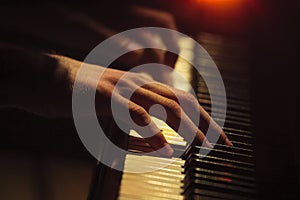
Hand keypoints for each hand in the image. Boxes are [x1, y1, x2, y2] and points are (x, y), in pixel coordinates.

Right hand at [66, 56, 232, 155]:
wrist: (51, 79)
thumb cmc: (85, 96)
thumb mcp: (117, 106)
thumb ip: (138, 119)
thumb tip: (159, 143)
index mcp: (142, 87)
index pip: (182, 99)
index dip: (202, 117)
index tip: (216, 136)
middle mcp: (138, 84)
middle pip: (182, 101)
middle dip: (204, 122)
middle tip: (221, 142)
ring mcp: (123, 88)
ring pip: (165, 106)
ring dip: (187, 127)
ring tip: (202, 146)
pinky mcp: (106, 96)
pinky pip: (135, 114)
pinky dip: (152, 132)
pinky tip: (163, 149)